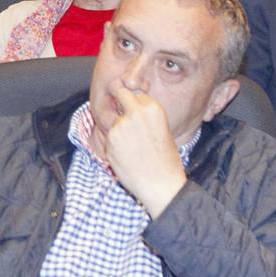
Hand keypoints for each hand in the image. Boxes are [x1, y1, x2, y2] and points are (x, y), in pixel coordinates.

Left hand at [98, 83, 188, 216]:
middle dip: (118, 100)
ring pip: (113, 120)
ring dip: (118, 130)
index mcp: (153, 108)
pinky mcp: (110, 139)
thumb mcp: (162, 130)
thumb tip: (129, 107)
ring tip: (133, 149)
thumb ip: (145, 116)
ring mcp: (121, 125)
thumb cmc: (166, 160)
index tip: (132, 109)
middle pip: (119, 92)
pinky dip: (114, 145)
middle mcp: (136, 112)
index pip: (135, 92)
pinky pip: (109, 137)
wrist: (161, 184)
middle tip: (121, 113)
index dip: (133, 101)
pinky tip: (127, 156)